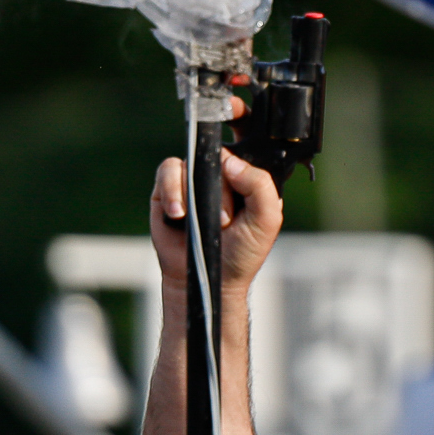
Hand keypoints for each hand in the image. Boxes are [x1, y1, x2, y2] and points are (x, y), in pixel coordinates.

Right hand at [148, 147, 285, 299]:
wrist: (208, 278)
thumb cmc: (240, 253)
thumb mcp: (266, 221)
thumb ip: (260, 185)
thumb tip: (231, 161)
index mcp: (247, 179)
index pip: (242, 156)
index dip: (239, 175)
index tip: (241, 205)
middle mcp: (219, 176)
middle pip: (216, 159)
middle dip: (218, 193)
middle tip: (223, 223)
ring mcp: (193, 180)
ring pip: (191, 164)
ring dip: (193, 194)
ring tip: (195, 220)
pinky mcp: (168, 188)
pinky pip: (168, 169)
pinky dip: (171, 190)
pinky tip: (177, 214)